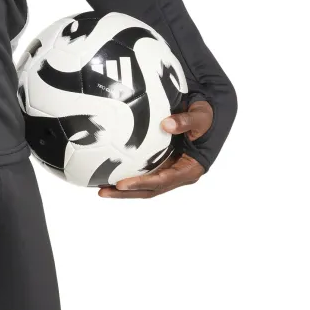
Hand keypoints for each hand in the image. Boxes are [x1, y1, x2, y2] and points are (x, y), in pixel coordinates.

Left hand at [97, 99, 212, 198]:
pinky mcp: (162, 163)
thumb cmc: (205, 117)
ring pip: (145, 184)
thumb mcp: (200, 117)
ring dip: (124, 188)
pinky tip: (109, 171)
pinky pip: (144, 172)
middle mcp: (178, 174)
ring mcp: (169, 170)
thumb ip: (185, 121)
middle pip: (150, 189)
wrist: (209, 117)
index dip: (142, 183)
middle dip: (126, 193)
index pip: (162, 181)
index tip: (121, 183)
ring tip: (100, 188)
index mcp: (189, 169)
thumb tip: (166, 124)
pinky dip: (128, 173)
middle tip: (102, 192)